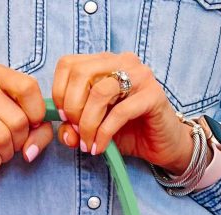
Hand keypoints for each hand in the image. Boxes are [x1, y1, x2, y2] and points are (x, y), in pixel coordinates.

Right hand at [0, 65, 53, 182]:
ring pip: (0, 137)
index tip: (32, 126)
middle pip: (17, 119)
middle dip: (20, 142)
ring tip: (0, 153)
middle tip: (11, 145)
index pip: (28, 88)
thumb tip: (30, 151)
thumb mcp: (25, 126)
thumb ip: (40, 132)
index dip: (37, 114)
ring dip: (5, 154)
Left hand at [51, 52, 197, 174]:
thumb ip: (74, 128)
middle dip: (71, 108)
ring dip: (87, 123)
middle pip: (80, 74)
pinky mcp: (153, 95)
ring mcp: (140, 75)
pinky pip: (120, 112)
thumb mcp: (93, 130)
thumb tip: (65, 131)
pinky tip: (100, 147)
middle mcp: (122, 62)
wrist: (161, 145)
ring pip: (99, 92)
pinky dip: (104, 133)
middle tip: (77, 132)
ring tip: (88, 143)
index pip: (68, 64)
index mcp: (104, 63)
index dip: (59, 92)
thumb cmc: (127, 132)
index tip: (63, 118)